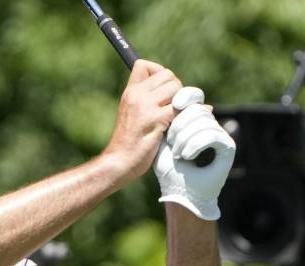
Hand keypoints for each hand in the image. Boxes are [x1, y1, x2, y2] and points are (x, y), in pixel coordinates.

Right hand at [105, 60, 182, 181]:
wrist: (119, 161)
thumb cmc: (129, 142)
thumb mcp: (132, 114)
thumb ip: (149, 100)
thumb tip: (182, 93)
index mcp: (129, 92)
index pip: (144, 65)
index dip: (159, 72)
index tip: (162, 90)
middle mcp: (136, 95)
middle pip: (167, 74)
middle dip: (176, 88)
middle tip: (172, 107)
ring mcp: (145, 106)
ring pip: (176, 88)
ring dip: (182, 102)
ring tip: (174, 117)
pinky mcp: (156, 119)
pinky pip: (180, 107)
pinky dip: (184, 115)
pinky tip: (176, 126)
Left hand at [153, 87, 235, 219]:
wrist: (178, 192)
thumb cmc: (167, 168)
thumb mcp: (162, 139)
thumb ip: (165, 118)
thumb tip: (174, 97)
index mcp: (194, 121)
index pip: (193, 98)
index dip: (184, 97)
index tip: (171, 107)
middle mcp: (208, 124)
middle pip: (197, 108)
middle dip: (180, 123)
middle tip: (171, 142)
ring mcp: (219, 134)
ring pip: (204, 119)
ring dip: (186, 137)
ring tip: (178, 154)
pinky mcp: (227, 146)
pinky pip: (212, 134)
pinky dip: (196, 145)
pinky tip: (187, 156)